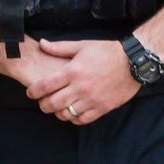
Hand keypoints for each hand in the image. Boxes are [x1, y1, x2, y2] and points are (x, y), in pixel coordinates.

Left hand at [25, 38, 140, 125]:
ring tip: (58, 108)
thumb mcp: (82, 45)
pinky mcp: (102, 108)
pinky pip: (82, 120)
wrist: (133, 62)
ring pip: (66, 114)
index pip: (45, 85)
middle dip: (43, 105)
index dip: (34, 91)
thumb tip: (42, 44)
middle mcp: (80, 88)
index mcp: (73, 71)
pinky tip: (72, 113)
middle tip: (42, 103)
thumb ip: (60, 48)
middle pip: (53, 103)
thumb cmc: (107, 51)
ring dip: (58, 113)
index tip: (30, 93)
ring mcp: (91, 100)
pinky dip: (74, 119)